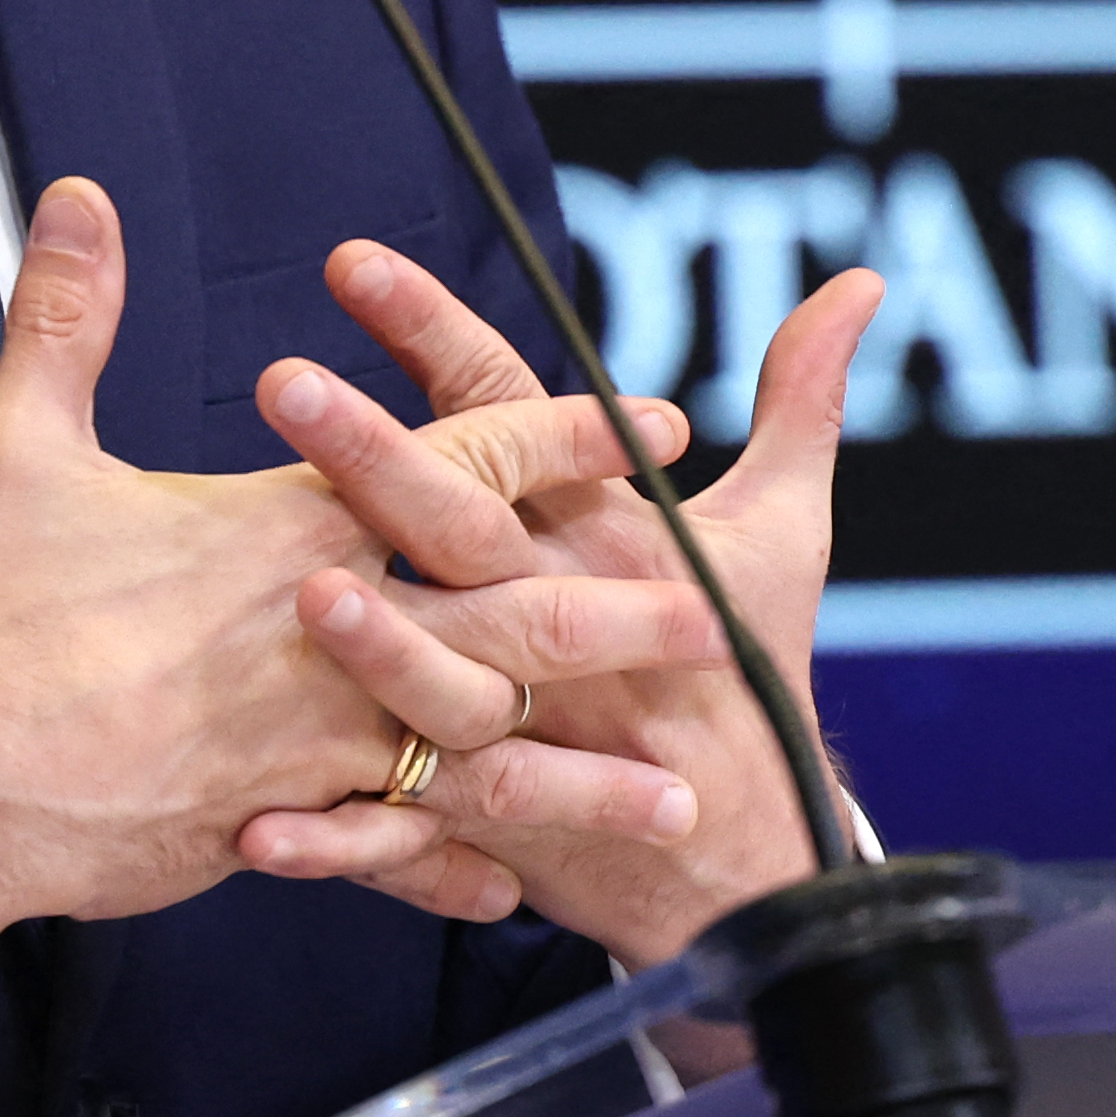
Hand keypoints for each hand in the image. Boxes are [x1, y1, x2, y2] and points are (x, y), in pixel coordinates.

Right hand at [0, 180, 721, 977]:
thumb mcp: (15, 447)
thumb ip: (67, 318)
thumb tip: (81, 197)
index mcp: (295, 530)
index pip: (463, 460)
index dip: (562, 436)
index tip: (646, 425)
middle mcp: (330, 637)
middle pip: (514, 616)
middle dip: (626, 614)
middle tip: (717, 615)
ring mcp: (314, 746)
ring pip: (484, 753)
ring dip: (585, 769)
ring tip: (680, 789)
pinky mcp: (278, 829)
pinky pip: (396, 852)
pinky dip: (456, 867)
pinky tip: (513, 884)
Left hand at [233, 251, 882, 966]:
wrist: (755, 856)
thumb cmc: (751, 668)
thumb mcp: (783, 530)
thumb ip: (801, 397)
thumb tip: (859, 283)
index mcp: (612, 535)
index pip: (514, 409)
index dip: (433, 330)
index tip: (350, 261)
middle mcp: (560, 619)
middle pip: (463, 527)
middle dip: (376, 456)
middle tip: (285, 385)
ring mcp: (525, 727)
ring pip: (443, 682)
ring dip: (377, 646)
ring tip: (300, 588)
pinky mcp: (495, 823)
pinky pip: (406, 835)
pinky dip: (341, 841)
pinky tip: (257, 827)